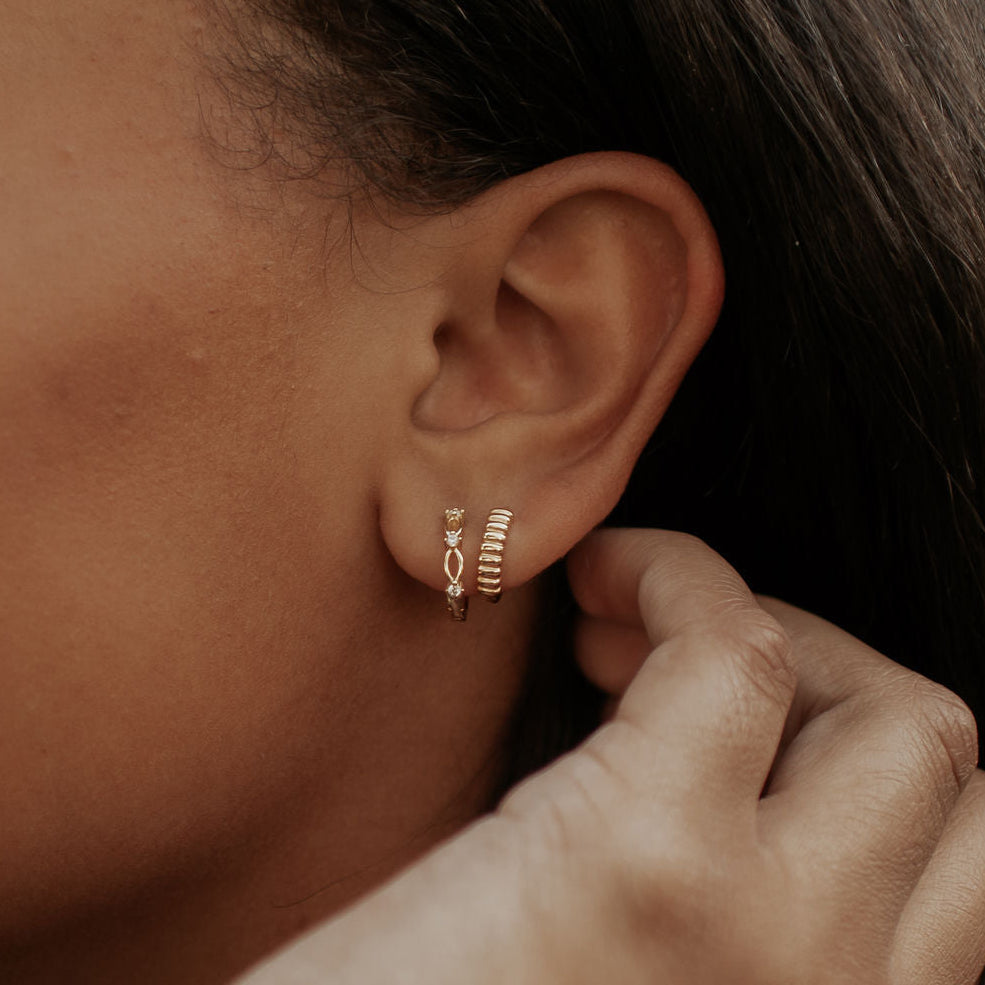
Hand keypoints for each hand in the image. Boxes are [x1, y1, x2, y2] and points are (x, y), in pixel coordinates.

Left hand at [237, 529, 984, 984]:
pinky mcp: (642, 854)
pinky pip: (731, 650)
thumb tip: (753, 770)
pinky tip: (598, 586)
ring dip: (772, 629)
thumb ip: (738, 916)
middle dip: (834, 676)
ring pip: (891, 715)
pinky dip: (681, 581)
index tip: (736, 713)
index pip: (958, 860)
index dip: (849, 751)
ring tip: (630, 627)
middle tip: (688, 661)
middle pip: (943, 771)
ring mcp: (764, 938)